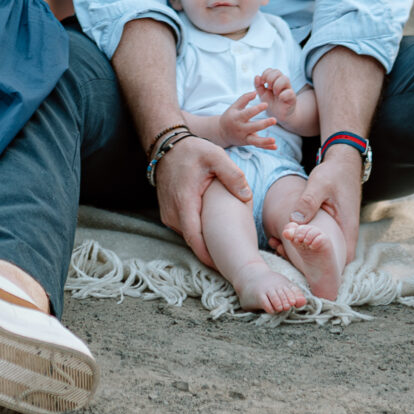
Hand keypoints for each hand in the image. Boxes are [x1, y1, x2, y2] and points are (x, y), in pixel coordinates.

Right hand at [154, 133, 251, 259]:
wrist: (166, 146)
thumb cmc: (192, 151)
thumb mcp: (215, 156)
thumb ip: (232, 175)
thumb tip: (247, 196)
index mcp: (185, 203)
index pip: (195, 239)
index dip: (208, 256)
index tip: (224, 266)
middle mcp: (172, 213)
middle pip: (193, 241)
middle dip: (211, 252)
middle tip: (232, 259)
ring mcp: (168, 214)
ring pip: (188, 236)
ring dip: (204, 241)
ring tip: (225, 246)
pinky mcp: (168, 213)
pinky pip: (184, 229)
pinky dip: (198, 232)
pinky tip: (213, 231)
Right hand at [218, 89, 276, 150]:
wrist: (222, 132)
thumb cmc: (230, 116)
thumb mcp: (234, 106)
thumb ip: (244, 98)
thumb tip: (255, 92)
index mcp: (237, 118)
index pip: (248, 113)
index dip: (257, 109)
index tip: (266, 104)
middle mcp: (241, 129)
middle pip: (254, 127)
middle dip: (264, 124)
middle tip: (274, 120)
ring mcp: (244, 137)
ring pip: (255, 141)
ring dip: (265, 141)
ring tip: (274, 140)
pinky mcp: (248, 143)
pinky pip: (258, 146)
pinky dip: (267, 147)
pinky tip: (275, 147)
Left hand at [253, 68, 299, 125]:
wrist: (278, 115)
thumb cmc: (271, 103)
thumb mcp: (262, 94)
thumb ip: (258, 86)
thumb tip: (257, 76)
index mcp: (274, 80)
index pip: (271, 70)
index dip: (265, 74)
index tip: (262, 83)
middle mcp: (282, 83)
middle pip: (277, 71)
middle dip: (270, 78)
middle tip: (268, 88)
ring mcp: (288, 89)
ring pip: (285, 78)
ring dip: (277, 85)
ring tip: (274, 93)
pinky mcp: (292, 98)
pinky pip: (290, 92)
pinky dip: (283, 95)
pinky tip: (280, 98)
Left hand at [282, 147, 362, 267]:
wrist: (343, 162)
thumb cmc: (334, 173)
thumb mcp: (319, 184)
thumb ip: (308, 202)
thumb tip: (294, 220)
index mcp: (347, 227)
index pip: (342, 260)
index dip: (325, 268)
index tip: (301, 265)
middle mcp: (345, 232)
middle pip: (331, 259)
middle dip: (306, 261)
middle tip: (280, 252)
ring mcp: (339, 230)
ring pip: (323, 250)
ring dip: (302, 250)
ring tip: (277, 245)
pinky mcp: (331, 225)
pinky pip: (318, 239)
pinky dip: (303, 239)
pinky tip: (285, 234)